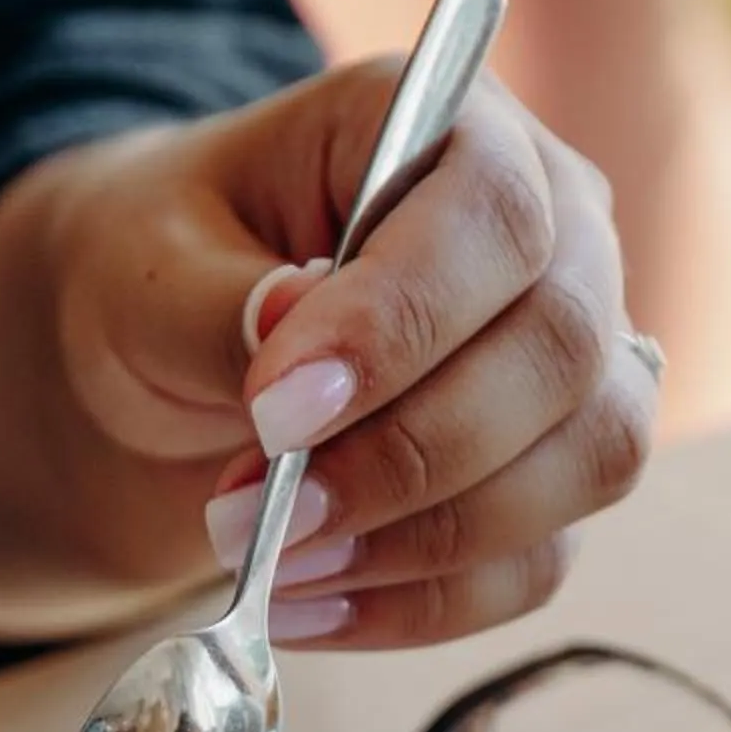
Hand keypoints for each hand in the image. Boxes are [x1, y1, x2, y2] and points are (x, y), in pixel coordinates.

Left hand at [51, 57, 659, 645]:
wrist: (166, 353)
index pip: (496, 213)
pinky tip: (307, 607)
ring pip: (587, 462)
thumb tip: (294, 326)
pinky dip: (422, 604)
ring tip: (276, 563)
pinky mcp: (555, 472)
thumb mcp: (143, 269)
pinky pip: (539, 562)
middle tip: (260, 517)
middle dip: (409, 455)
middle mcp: (555, 228)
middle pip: (563, 348)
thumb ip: (214, 301)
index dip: (402, 323)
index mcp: (450, 125)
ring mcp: (578, 356)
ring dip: (426, 540)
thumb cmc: (164, 273)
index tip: (276, 412)